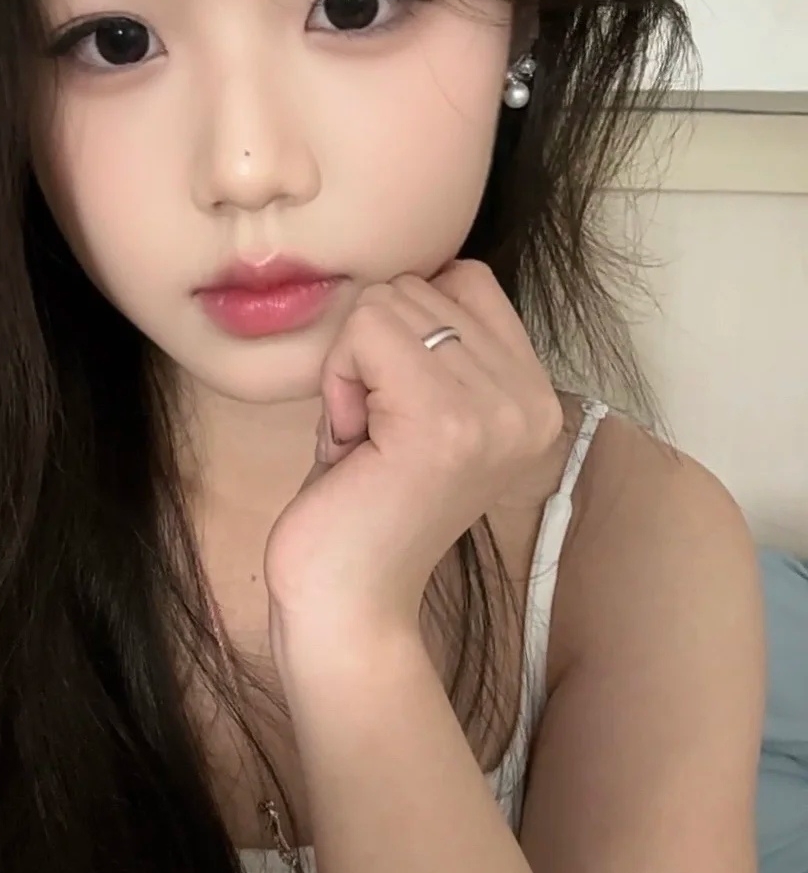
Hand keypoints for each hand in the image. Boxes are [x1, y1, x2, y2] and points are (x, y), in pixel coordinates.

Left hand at [264, 260, 562, 649]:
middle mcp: (532, 401)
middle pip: (418, 285)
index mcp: (535, 397)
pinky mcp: (443, 421)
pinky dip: (338, 380)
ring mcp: (494, 411)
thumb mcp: (420, 406)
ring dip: (351, 367)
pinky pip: (364, 331)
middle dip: (371, 350)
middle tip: (374, 432)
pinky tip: (350, 443)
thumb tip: (407, 269)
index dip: (405, 328)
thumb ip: (435, 343)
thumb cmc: (364, 502)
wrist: (348, 602)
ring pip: (385, 303)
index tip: (394, 406)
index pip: (465, 278)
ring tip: (364, 440)